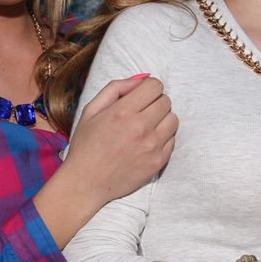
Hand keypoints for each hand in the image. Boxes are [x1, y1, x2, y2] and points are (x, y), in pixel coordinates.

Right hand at [62, 75, 177, 207]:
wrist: (86, 182)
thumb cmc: (86, 145)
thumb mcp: (91, 110)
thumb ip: (116, 88)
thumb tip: (142, 79)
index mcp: (123, 112)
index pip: (155, 86)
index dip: (148, 88)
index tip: (141, 96)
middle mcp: (140, 128)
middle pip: (166, 101)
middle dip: (155, 102)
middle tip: (141, 112)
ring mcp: (152, 146)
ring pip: (173, 119)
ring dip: (162, 119)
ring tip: (146, 127)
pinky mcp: (158, 162)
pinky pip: (173, 139)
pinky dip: (163, 138)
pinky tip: (147, 142)